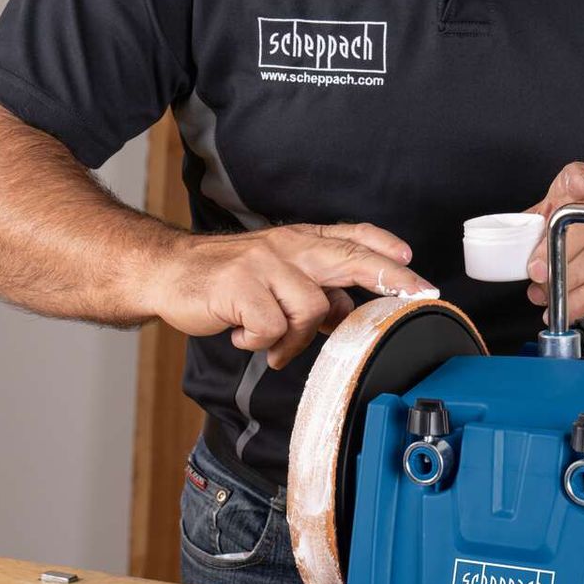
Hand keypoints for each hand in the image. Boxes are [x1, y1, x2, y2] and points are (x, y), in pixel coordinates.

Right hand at [148, 223, 434, 368]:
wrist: (167, 273)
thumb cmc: (223, 281)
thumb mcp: (274, 279)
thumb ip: (313, 293)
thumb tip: (347, 312)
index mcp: (298, 242)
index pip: (350, 238)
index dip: (385, 252)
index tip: (416, 272)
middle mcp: (285, 247)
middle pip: (348, 258)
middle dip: (388, 277)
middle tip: (416, 294)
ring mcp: (263, 263)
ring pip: (309, 307)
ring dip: (293, 338)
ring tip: (270, 344)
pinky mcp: (239, 284)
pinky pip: (271, 327)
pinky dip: (259, 342)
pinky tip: (241, 334)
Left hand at [524, 163, 583, 323]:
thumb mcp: (562, 218)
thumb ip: (536, 225)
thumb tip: (508, 246)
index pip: (579, 177)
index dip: (577, 182)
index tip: (577, 186)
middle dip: (557, 250)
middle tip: (536, 270)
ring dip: (564, 281)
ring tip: (543, 294)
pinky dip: (580, 302)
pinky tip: (563, 309)